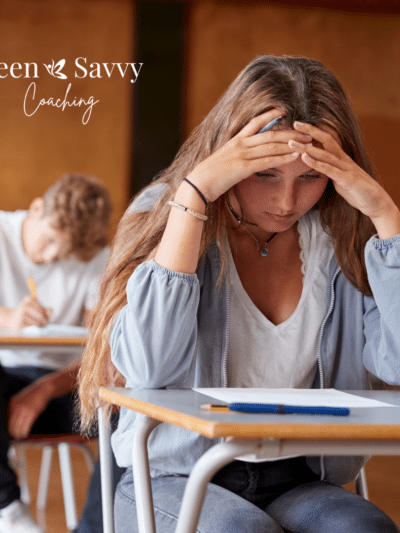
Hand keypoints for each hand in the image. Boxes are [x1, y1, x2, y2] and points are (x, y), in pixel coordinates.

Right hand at [6, 296, 51, 329]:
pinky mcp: (19, 324)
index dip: (46, 314)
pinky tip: (31, 327)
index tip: (45, 316)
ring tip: (37, 325)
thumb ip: (45, 310)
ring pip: (37, 323)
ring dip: (39, 326)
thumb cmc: (26, 313)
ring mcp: (20, 315)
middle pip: (40, 316)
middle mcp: (23, 306)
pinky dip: (33, 329)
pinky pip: (31, 328)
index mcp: (28, 299)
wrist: (11, 319)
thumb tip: (50, 313)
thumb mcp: (36, 308)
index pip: (42, 309)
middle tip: (44, 323)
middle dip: (44, 321)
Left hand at [8, 381, 52, 438]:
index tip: (12, 432)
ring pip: (19, 426)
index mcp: (13, 403)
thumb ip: (16, 407)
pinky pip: (27, 425)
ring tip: (21, 437)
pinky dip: (25, 431)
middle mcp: (17, 407)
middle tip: (16, 437)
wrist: (43, 389)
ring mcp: (25, 409)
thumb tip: (13, 420)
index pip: (8, 419)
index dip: (10, 428)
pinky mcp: (32, 412)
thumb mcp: (21, 399)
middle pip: (12, 424)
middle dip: (14, 432)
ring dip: (19, 433)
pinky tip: (25, 434)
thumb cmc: (33, 395)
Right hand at [186, 110, 312, 201]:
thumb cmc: (210, 175)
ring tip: (307, 143)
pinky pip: (267, 161)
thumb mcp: (224, 160)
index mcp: (235, 140)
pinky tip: (294, 157)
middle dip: (290, 131)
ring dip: (291, 144)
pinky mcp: (243, 168)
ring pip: (271, 146)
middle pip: (270, 133)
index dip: (271, 115)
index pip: (255, 122)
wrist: (198, 183)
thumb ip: (236, 155)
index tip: (285, 110)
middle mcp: (240, 144)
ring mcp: (242, 155)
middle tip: (308, 130)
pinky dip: (283, 158)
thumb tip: (244, 156)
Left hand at [290, 122, 399, 238]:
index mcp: (341, 158)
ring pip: (324, 154)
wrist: (375, 201)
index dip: (314, 131)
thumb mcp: (339, 177)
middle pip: (326, 140)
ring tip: (292, 143)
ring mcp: (346, 168)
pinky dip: (316, 163)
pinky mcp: (347, 179)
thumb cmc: (356, 190)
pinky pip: (329, 169)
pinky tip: (304, 158)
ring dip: (307, 148)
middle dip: (310, 131)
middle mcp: (343, 159)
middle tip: (294, 124)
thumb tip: (317, 166)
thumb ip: (329, 169)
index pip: (327, 139)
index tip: (299, 124)